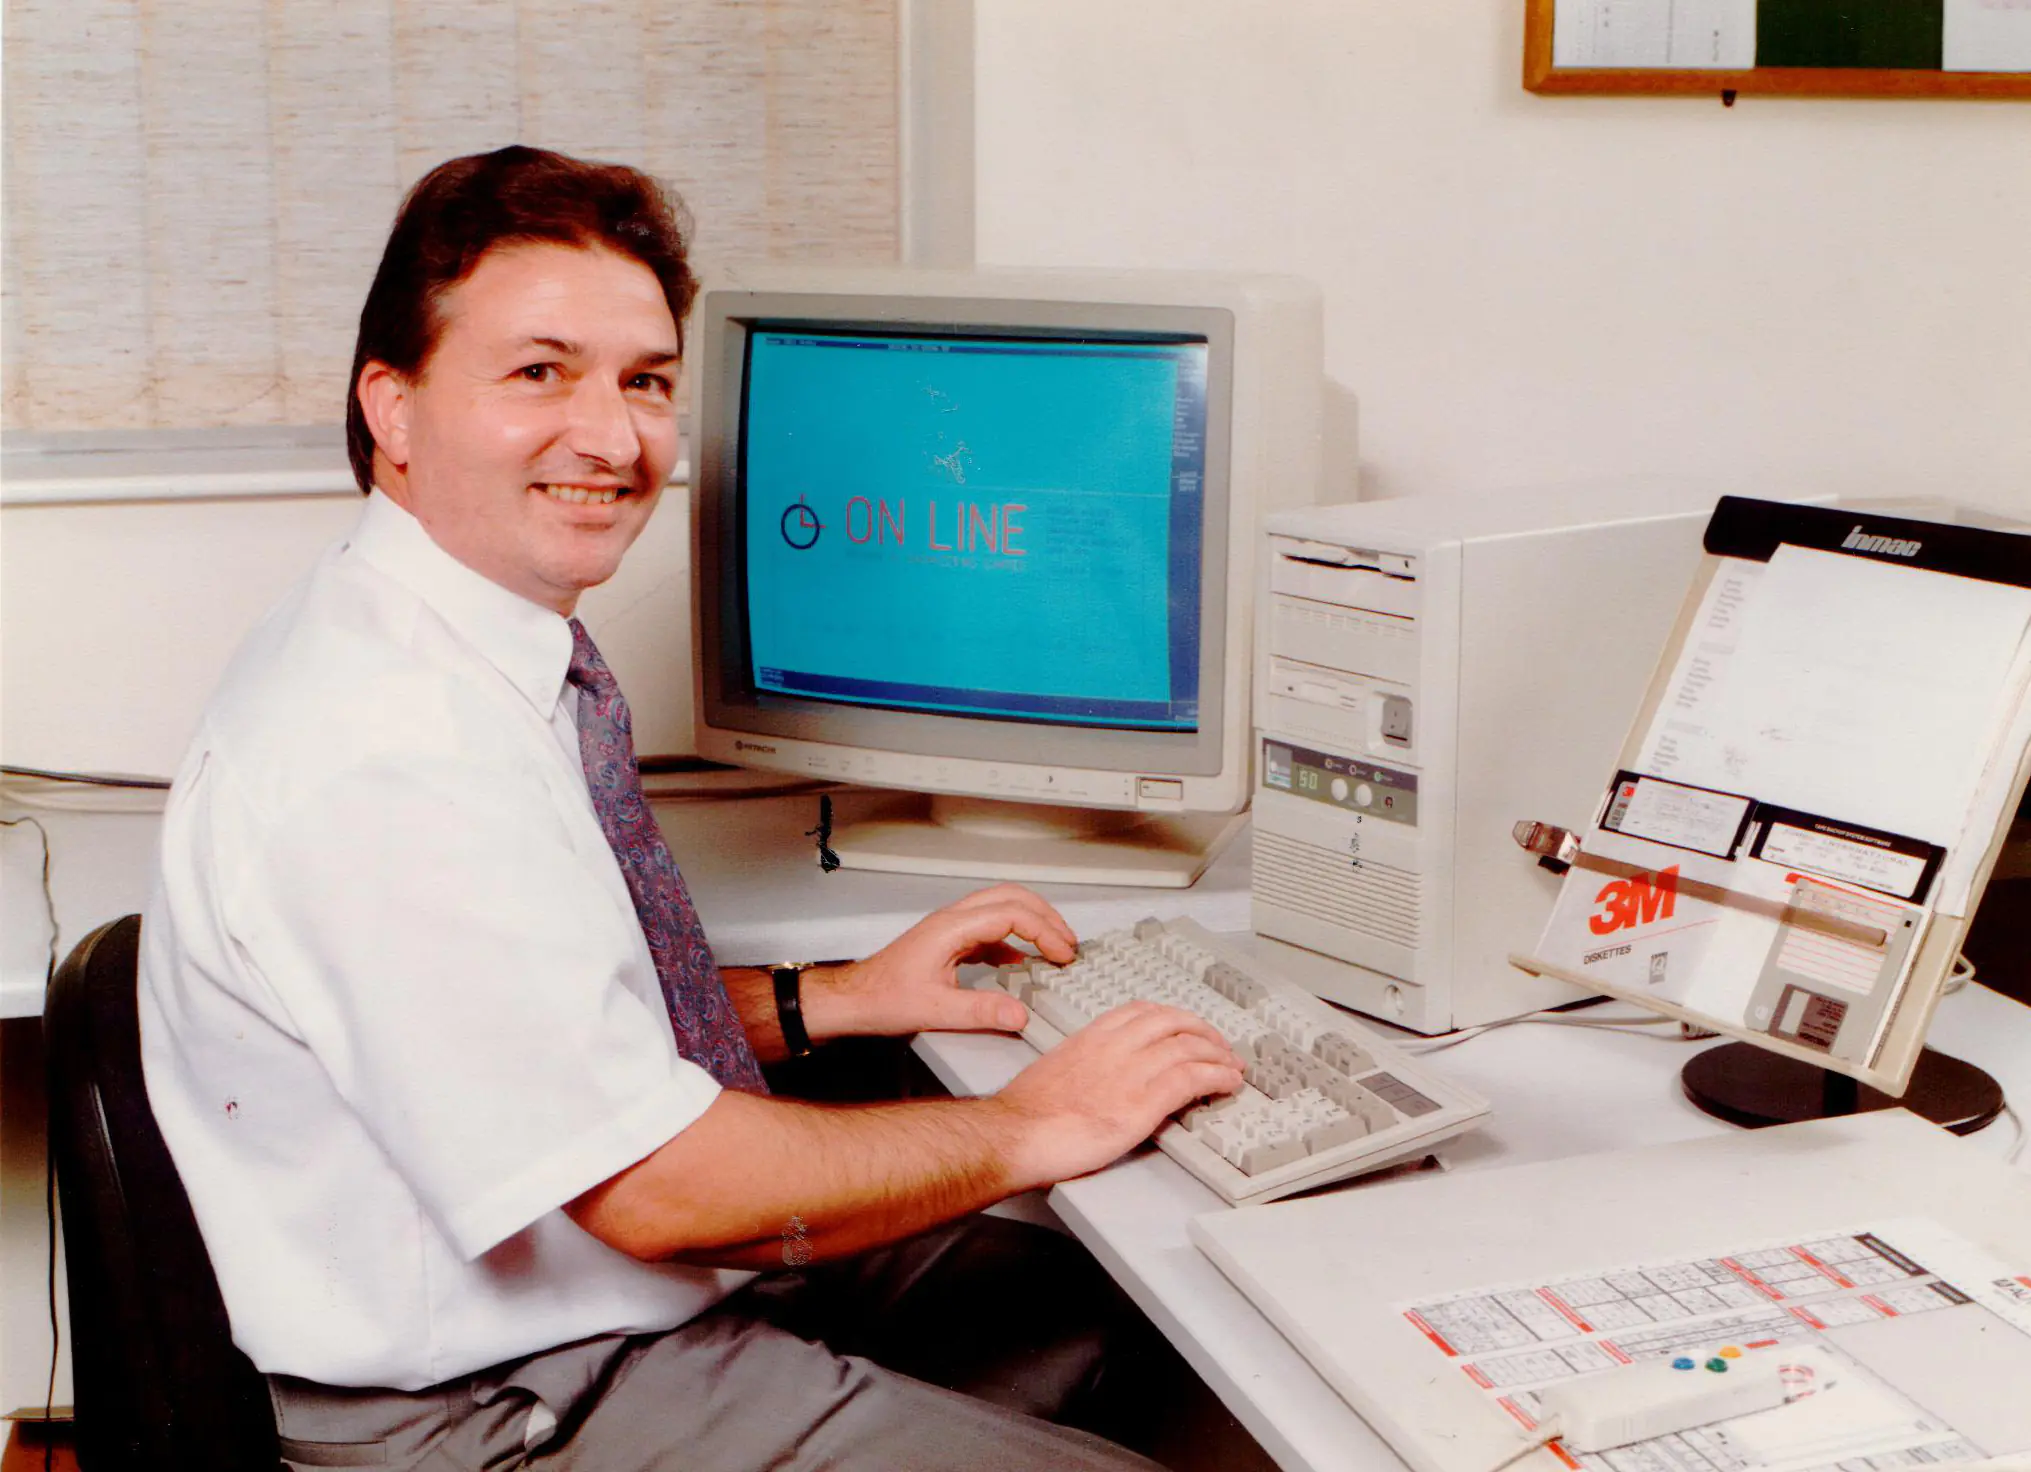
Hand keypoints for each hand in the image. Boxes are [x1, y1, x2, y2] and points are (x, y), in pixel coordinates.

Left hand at [803, 883, 1078, 1040]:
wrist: (854, 999)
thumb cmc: (882, 998)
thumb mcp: (935, 1011)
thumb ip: (980, 1012)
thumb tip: (1019, 1014)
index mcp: (951, 929)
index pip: (1011, 913)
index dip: (1043, 931)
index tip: (1060, 954)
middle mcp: (952, 921)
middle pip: (1011, 898)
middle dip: (1046, 916)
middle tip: (1067, 943)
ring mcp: (951, 929)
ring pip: (1002, 907)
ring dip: (1032, 921)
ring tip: (1054, 946)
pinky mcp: (950, 942)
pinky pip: (990, 928)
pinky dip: (1014, 938)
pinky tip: (1022, 960)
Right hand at [988, 1001, 1244, 1190]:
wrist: (1015, 1134)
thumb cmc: (1026, 1113)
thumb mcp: (1056, 1069)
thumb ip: (1083, 1064)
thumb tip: (1097, 1076)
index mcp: (1091, 1037)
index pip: (1142, 1012)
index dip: (1173, 1017)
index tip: (1185, 1028)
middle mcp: (1114, 1047)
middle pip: (1173, 1022)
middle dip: (1203, 1031)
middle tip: (1218, 1045)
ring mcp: (1131, 1073)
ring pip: (1189, 1047)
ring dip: (1218, 1055)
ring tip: (1231, 1066)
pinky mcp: (1142, 1104)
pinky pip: (1192, 1079)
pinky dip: (1217, 1077)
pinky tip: (1228, 1084)